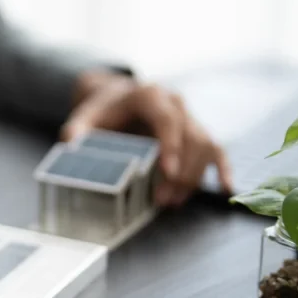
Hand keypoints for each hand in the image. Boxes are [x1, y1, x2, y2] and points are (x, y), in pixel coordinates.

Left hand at [60, 70, 232, 206]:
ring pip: (206, 145)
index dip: (171, 145)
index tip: (167, 171)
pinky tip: (225, 188)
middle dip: (181, 172)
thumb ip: (76, 132)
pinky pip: (217, 149)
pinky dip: (223, 168)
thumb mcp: (84, 118)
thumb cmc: (102, 112)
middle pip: (191, 137)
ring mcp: (189, 117)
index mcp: (149, 95)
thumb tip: (72, 148)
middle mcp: (175, 103)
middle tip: (164, 201)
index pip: (167, 119)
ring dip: (194, 177)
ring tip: (172, 202)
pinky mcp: (196, 131)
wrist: (116, 100)